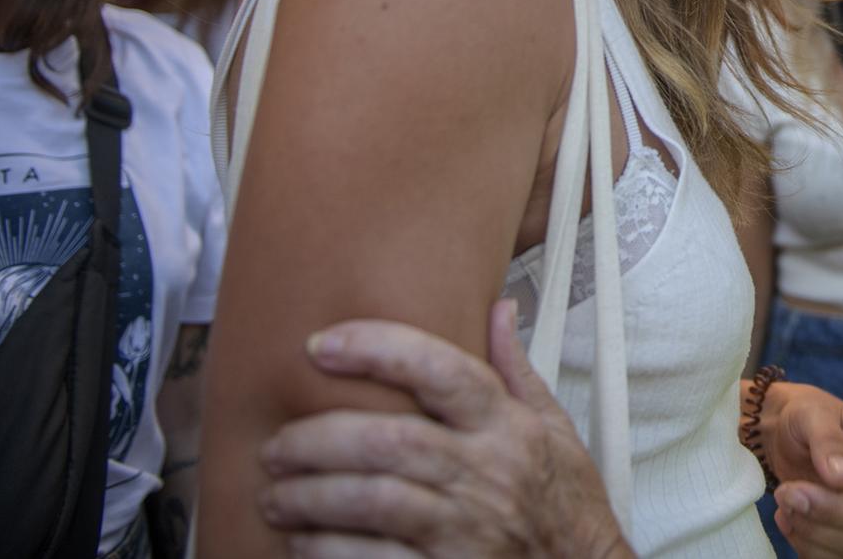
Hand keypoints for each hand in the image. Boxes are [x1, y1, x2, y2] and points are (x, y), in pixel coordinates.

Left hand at [259, 300, 631, 558]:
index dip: (378, 350)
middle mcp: (487, 473)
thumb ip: (515, 370)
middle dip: (318, 438)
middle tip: (279, 445)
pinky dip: (326, 550)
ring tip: (276, 496)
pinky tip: (303, 541)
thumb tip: (497, 308)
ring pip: (371, 501)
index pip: (443, 371)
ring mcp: (466, 530)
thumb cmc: (566, 506)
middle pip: (390, 440)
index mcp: (508, 428)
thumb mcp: (555, 429)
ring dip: (309, 497)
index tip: (321, 344)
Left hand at [756, 381, 842, 558]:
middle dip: (815, 522)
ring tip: (784, 504)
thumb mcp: (813, 413)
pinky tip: (787, 519)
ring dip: (807, 536)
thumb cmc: (805, 415)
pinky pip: (831, 558)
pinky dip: (804, 546)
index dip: (833, 509)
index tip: (792, 491)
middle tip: (782, 494)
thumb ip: (828, 441)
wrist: (787, 430)